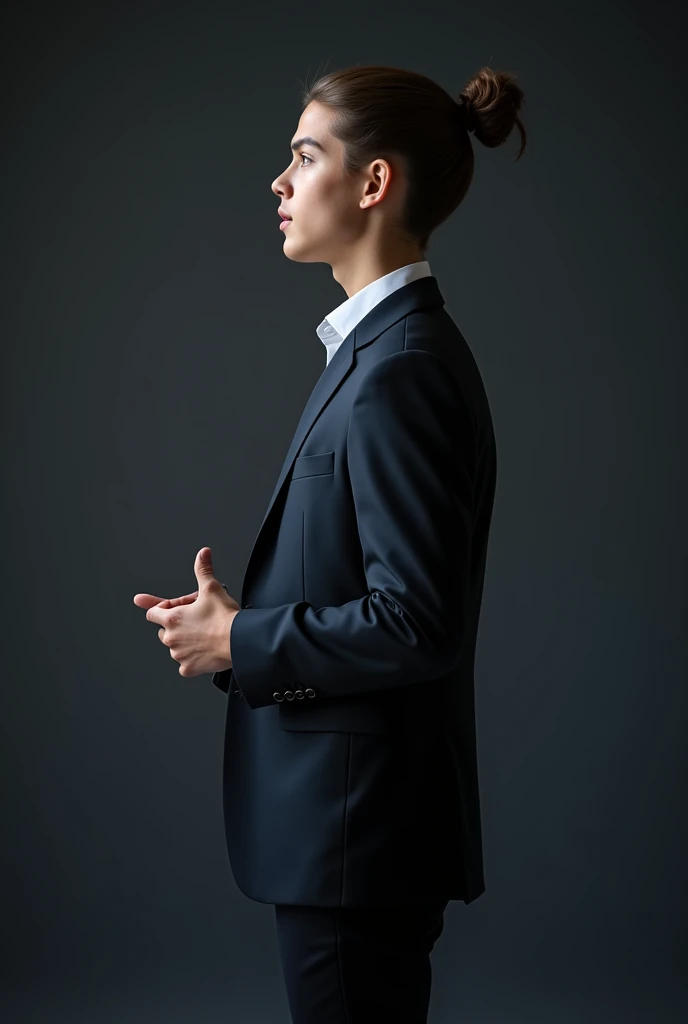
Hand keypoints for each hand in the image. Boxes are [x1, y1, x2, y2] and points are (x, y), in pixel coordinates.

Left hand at [133, 547, 240, 676]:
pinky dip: (192, 659)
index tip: (164, 608)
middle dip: (175, 625)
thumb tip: (203, 554)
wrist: (238, 641)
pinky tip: (204, 650)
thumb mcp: (212, 588)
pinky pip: (185, 664)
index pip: (152, 613)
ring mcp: (179, 654)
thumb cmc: (224, 619)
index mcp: (172, 618)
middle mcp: (171, 638)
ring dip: (184, 641)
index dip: (159, 608)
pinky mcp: (189, 668)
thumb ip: (203, 570)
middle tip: (193, 620)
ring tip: (202, 633)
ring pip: (175, 647)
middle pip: (163, 631)